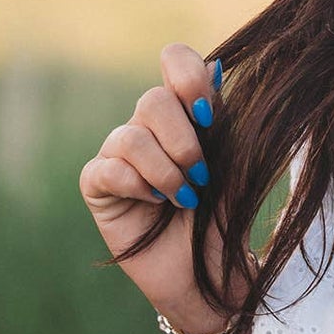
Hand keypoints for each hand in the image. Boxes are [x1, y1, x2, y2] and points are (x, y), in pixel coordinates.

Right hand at [78, 42, 225, 323]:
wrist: (211, 273)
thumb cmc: (223, 218)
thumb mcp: (235, 165)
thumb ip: (223, 120)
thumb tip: (217, 64)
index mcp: (185, 111)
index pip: (173, 60)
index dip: (187, 76)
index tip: (208, 113)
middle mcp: (149, 126)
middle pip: (153, 100)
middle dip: (185, 142)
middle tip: (202, 177)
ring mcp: (119, 154)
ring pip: (130, 136)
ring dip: (165, 171)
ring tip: (185, 198)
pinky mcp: (98, 186)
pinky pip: (107, 168)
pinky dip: (138, 186)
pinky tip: (155, 205)